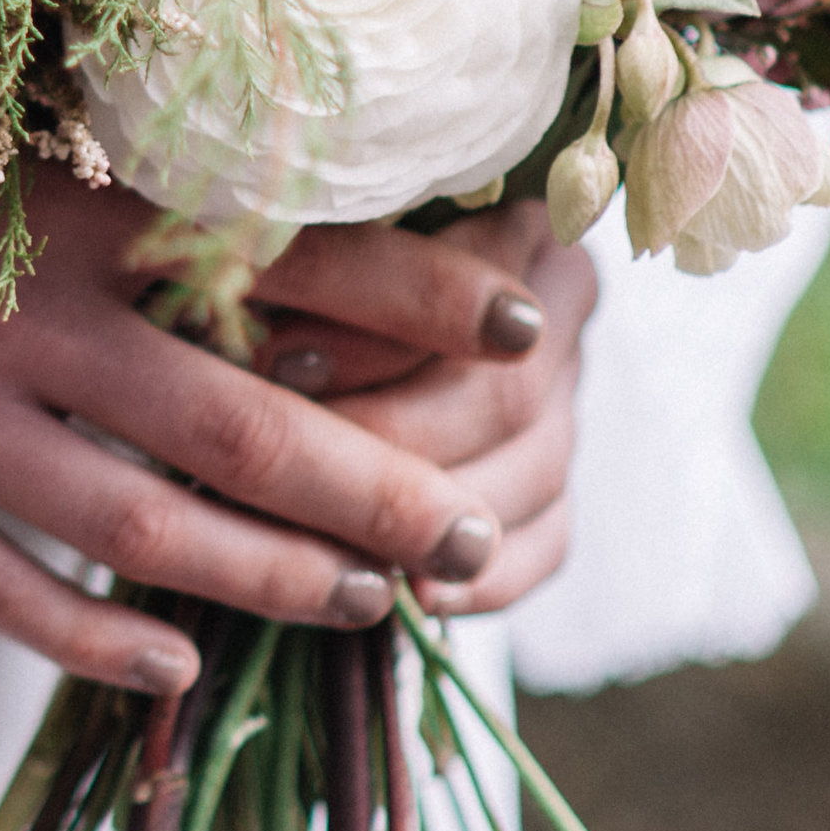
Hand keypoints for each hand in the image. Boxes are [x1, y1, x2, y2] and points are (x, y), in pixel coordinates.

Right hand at [0, 162, 591, 695]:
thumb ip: (75, 125)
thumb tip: (248, 146)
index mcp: (44, 203)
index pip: (271, 248)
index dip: (414, 285)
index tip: (527, 310)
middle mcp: (8, 317)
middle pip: (240, 424)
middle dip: (379, 486)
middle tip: (475, 536)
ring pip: (144, 531)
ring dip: (273, 578)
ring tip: (368, 604)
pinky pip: (2, 592)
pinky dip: (99, 644)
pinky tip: (174, 674)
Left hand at [282, 199, 594, 621]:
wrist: (281, 337)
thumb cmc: (262, 276)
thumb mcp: (276, 254)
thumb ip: (296, 273)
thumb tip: (272, 350)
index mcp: (513, 234)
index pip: (469, 293)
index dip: (373, 338)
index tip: (277, 365)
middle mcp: (555, 318)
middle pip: (505, 396)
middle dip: (391, 434)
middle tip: (287, 459)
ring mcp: (567, 408)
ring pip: (534, 474)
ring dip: (432, 509)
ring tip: (333, 526)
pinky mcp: (554, 491)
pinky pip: (547, 544)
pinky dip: (484, 580)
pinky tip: (418, 596)